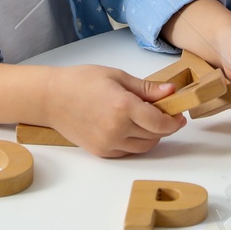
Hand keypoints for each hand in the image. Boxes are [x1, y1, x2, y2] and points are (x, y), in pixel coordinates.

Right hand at [36, 65, 185, 156]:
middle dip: (165, 125)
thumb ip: (146, 88)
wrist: (51, 98)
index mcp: (123, 107)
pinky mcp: (101, 152)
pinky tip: (131, 127)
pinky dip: (136, 142)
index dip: (174, 121)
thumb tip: (171, 92)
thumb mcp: (117, 77)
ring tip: (146, 119)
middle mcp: (117, 129)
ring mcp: (108, 144)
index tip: (179, 114)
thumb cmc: (82, 81)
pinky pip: (128, 151)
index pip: (160, 123)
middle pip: (155, 136)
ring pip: (144, 147)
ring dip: (152, 135)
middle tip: (164, 111)